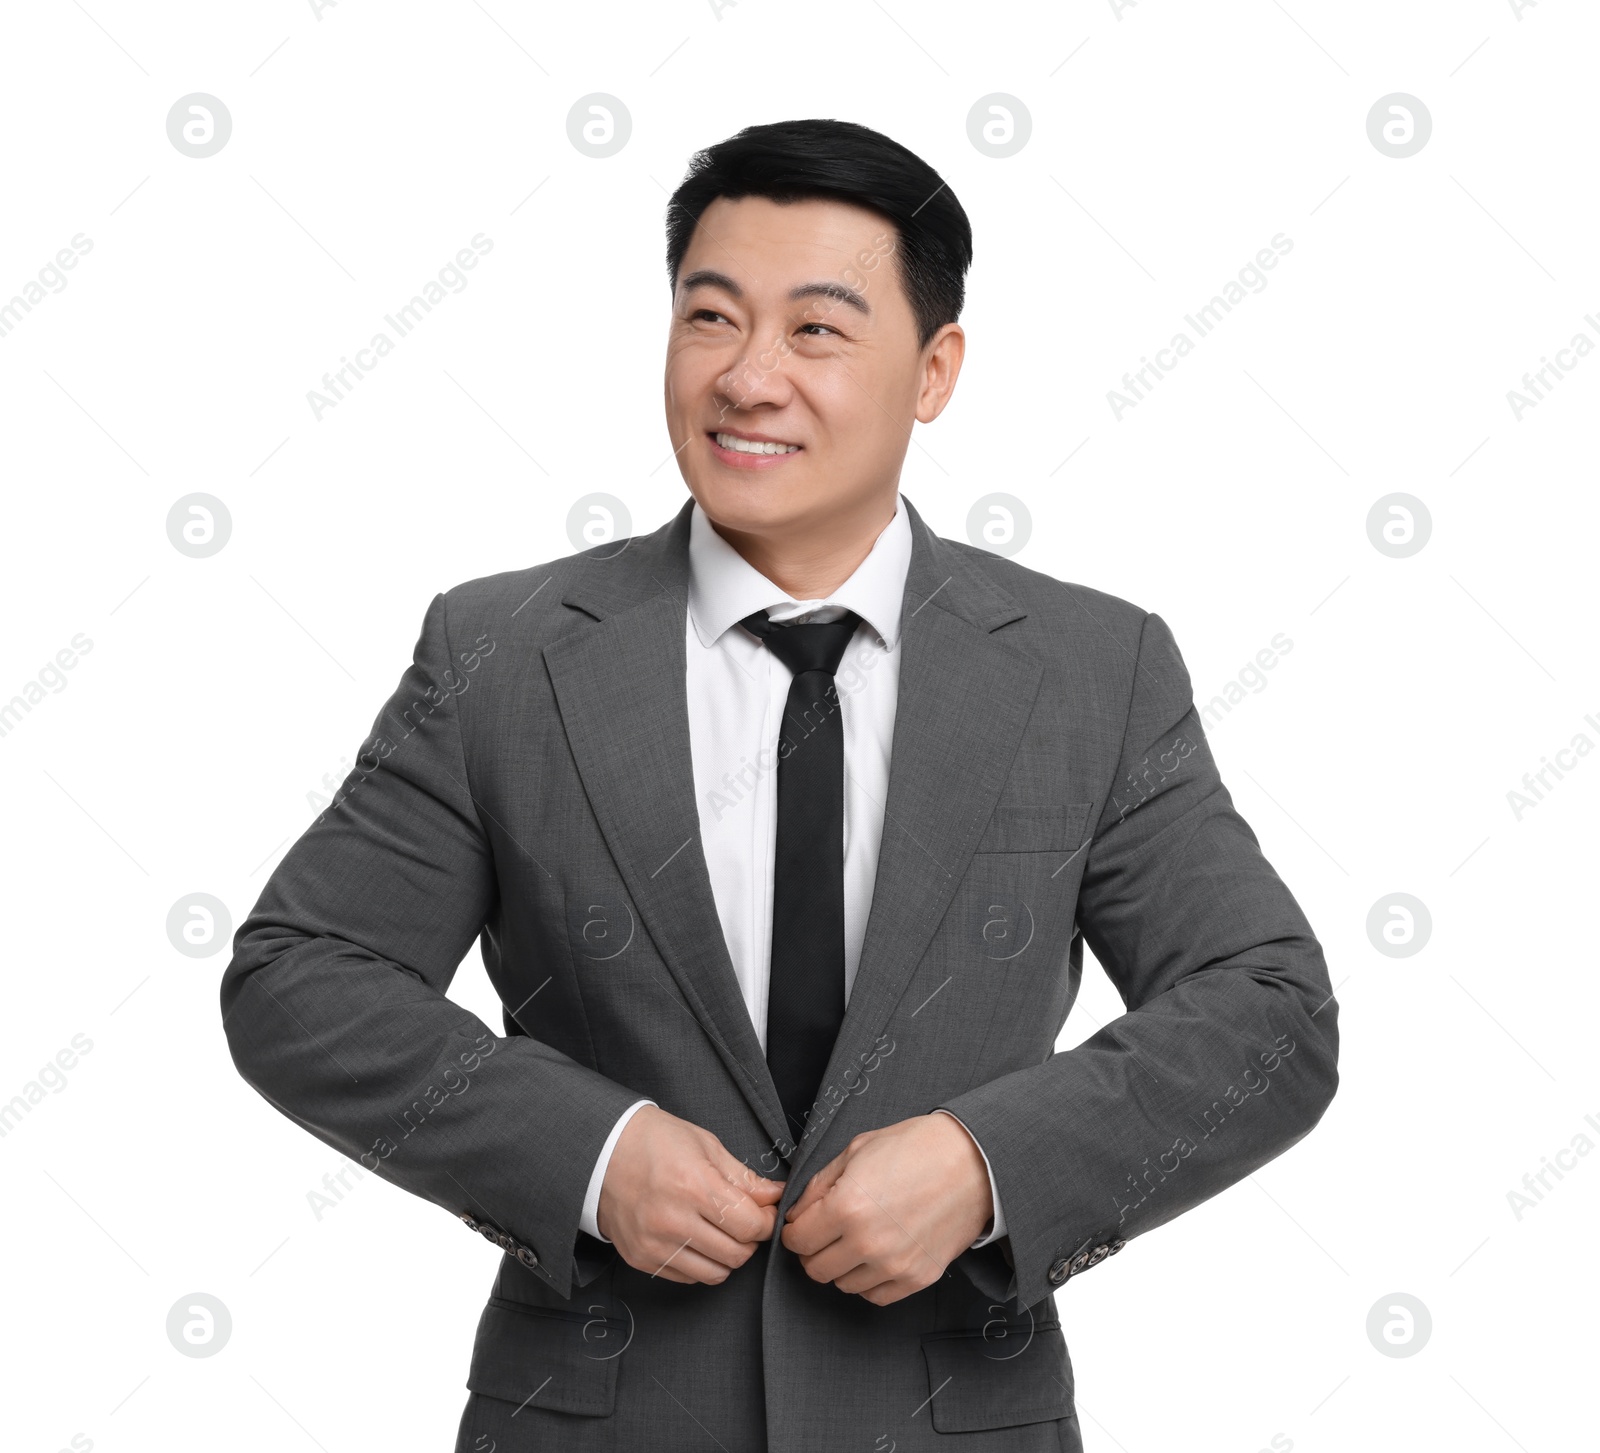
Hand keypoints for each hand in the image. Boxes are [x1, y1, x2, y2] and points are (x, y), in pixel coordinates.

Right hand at [597, 1105, 785, 1283]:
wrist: (601, 1151)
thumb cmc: (655, 1141)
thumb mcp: (705, 1146)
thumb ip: (744, 1178)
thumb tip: (776, 1197)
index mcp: (694, 1185)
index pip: (750, 1225)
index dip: (766, 1222)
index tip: (764, 1213)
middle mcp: (673, 1219)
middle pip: (737, 1254)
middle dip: (750, 1240)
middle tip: (744, 1222)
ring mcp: (655, 1244)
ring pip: (716, 1273)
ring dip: (727, 1256)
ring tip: (720, 1232)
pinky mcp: (642, 1259)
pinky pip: (689, 1277)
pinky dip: (701, 1264)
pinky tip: (696, 1239)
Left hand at [780, 1113, 993, 1305]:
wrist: (972, 1161)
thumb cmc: (915, 1148)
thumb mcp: (857, 1150)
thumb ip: (819, 1185)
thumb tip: (797, 1214)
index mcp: (847, 1206)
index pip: (797, 1240)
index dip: (793, 1231)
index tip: (801, 1224)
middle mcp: (868, 1243)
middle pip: (816, 1270)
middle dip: (812, 1251)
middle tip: (824, 1233)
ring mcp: (895, 1265)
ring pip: (843, 1286)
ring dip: (841, 1266)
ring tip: (855, 1240)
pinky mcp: (918, 1277)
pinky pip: (876, 1296)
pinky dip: (868, 1280)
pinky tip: (875, 1256)